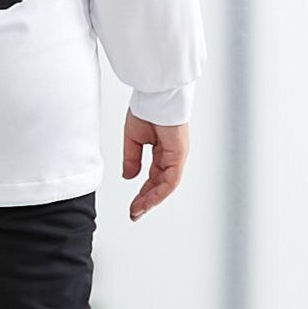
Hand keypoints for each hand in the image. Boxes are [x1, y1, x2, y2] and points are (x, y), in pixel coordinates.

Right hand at [122, 107, 189, 221]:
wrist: (155, 94)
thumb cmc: (147, 108)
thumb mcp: (133, 138)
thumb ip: (131, 158)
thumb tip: (129, 177)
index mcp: (162, 151)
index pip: (153, 178)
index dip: (142, 193)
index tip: (133, 206)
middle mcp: (170, 156)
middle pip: (159, 185)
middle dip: (146, 201)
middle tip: (134, 214)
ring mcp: (176, 157)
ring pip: (165, 186)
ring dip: (151, 200)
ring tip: (137, 211)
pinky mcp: (179, 156)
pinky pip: (170, 180)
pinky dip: (159, 192)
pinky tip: (148, 200)